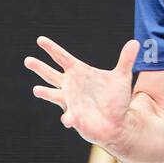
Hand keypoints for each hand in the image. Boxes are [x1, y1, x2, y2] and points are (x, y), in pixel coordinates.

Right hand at [25, 37, 139, 145]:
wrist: (117, 122)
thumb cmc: (116, 99)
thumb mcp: (122, 77)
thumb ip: (126, 60)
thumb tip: (136, 42)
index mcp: (79, 73)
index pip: (63, 58)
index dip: (52, 49)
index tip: (40, 39)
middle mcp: (71, 86)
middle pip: (51, 74)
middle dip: (40, 67)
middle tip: (27, 60)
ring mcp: (70, 101)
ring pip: (53, 95)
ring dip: (45, 93)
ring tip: (36, 89)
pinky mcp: (74, 116)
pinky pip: (68, 116)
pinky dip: (68, 117)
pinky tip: (68, 119)